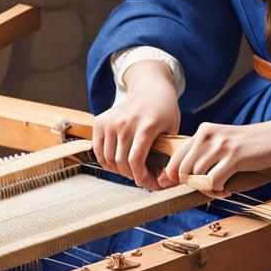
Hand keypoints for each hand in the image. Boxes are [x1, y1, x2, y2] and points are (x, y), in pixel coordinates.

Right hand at [92, 60, 180, 188]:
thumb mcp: (172, 129)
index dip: (141, 178)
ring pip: (108, 158)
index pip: (136, 160)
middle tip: (141, 179)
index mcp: (145, 126)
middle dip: (132, 176)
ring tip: (130, 171)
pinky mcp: (101, 121)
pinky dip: (105, 161)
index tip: (149, 184)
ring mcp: (111, 121)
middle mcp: (125, 123)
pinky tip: (117, 164)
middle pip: (121, 162)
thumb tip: (164, 178)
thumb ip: (167, 151)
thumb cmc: (164, 110)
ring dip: (119, 170)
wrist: (150, 87)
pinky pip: (98, 150)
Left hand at [159, 118, 270, 195]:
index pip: (176, 155)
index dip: (171, 175)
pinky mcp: (234, 157)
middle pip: (182, 169)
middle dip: (190, 185)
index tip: (171, 186)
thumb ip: (203, 154)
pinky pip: (213, 182)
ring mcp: (222, 145)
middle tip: (205, 190)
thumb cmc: (251, 144)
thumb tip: (177, 177)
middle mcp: (209, 135)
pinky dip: (217, 191)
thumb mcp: (223, 143)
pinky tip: (227, 191)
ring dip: (205, 190)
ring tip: (219, 190)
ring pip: (197, 177)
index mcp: (204, 131)